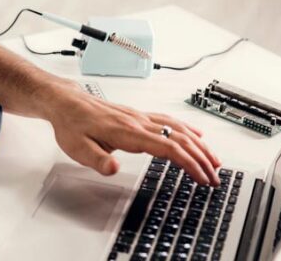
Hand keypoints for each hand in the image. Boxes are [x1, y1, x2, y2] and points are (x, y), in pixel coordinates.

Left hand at [45, 83, 220, 184]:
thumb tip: (114, 168)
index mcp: (127, 131)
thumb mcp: (77, 148)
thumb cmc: (71, 125)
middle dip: (201, 158)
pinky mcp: (137, 115)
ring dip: (199, 144)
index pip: (167, 147)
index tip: (202, 178)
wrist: (65, 102)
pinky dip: (187, 128)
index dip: (189, 163)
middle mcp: (137, 121)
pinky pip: (168, 120)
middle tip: (215, 177)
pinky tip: (196, 134)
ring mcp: (139, 117)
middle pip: (179, 138)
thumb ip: (97, 160)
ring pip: (177, 128)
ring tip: (214, 160)